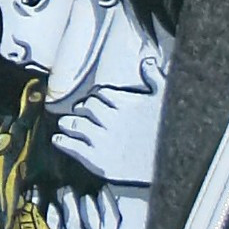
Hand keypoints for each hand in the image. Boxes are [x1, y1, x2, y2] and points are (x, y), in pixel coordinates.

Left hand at [52, 55, 166, 182]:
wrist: (170, 167)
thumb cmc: (170, 132)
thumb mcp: (166, 99)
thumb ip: (155, 78)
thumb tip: (148, 61)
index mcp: (124, 103)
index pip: (100, 95)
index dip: (95, 98)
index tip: (93, 102)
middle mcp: (111, 119)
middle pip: (86, 108)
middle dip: (81, 109)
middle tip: (79, 112)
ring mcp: (103, 140)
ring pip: (76, 124)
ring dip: (68, 123)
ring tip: (65, 124)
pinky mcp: (98, 160)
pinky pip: (73, 147)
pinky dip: (62, 142)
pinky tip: (58, 140)